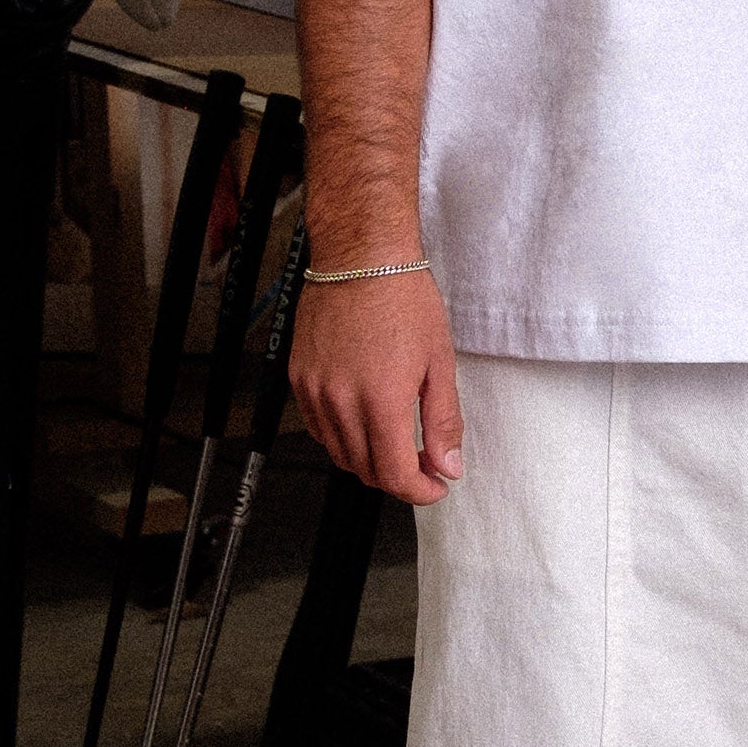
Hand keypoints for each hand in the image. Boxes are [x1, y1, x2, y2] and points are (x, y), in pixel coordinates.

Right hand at [290, 267, 464, 504]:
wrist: (360, 255)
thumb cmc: (401, 294)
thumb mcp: (439, 359)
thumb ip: (443, 420)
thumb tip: (447, 465)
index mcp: (381, 400)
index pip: (394, 475)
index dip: (419, 491)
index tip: (434, 485)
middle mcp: (342, 401)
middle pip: (365, 470)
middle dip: (397, 476)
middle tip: (421, 462)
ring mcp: (316, 391)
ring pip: (338, 453)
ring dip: (368, 459)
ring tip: (394, 440)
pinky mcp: (299, 378)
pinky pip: (318, 427)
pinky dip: (341, 436)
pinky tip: (361, 419)